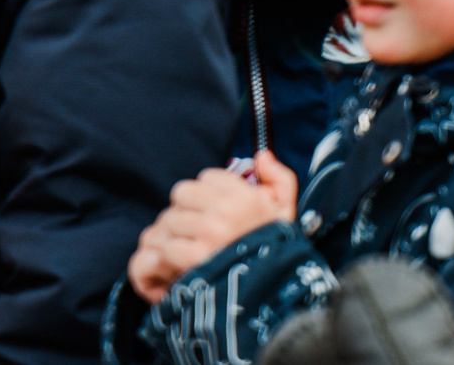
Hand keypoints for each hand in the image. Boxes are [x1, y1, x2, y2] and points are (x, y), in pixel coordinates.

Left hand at [126, 150, 297, 303]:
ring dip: (171, 239)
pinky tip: (179, 272)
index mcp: (248, 196)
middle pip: (181, 194)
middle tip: (190, 232)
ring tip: (182, 254)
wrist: (271, 299)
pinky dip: (168, 263)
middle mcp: (229, 209)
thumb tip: (261, 156)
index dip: (204, 195)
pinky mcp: (194, 258)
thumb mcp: (286, 213)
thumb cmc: (276, 253)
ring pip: (168, 221)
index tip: (210, 213)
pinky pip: (166, 248)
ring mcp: (210, 233)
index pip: (207, 177)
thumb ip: (280, 178)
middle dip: (183, 212)